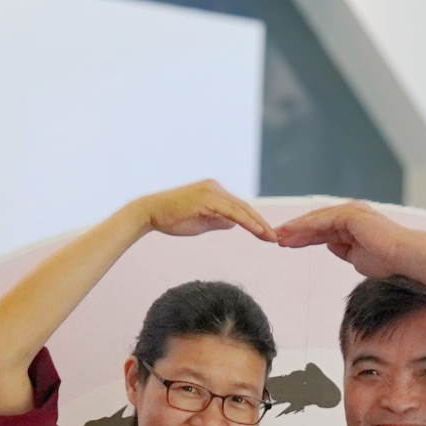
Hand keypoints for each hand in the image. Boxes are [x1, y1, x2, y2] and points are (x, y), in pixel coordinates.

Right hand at [135, 181, 274, 241]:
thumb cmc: (173, 218)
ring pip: (241, 209)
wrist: (150, 212)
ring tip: (270, 237)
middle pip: (245, 207)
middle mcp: (215, 187)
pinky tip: (257, 232)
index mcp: (215, 191)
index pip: (240, 208)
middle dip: (261, 223)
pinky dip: (247, 222)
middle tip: (275, 238)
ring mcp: (212, 191)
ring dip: (258, 224)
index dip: (255, 221)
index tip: (267, 235)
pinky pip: (232, 212)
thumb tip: (234, 224)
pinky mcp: (208, 199)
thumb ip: (219, 221)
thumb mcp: (202, 221)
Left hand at [274, 200, 416, 274]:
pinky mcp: (349, 214)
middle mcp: (350, 214)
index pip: (322, 230)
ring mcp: (350, 212)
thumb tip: (330, 245)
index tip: (287, 244)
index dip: (304, 237)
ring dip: (296, 228)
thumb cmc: (387, 260)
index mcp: (353, 224)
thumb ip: (343, 250)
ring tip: (279, 236)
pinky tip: (292, 232)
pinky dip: (306, 226)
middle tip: (276, 237)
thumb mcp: (357, 257)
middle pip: (316, 222)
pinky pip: (322, 220)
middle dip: (296, 231)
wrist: (404, 257)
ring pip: (317, 220)